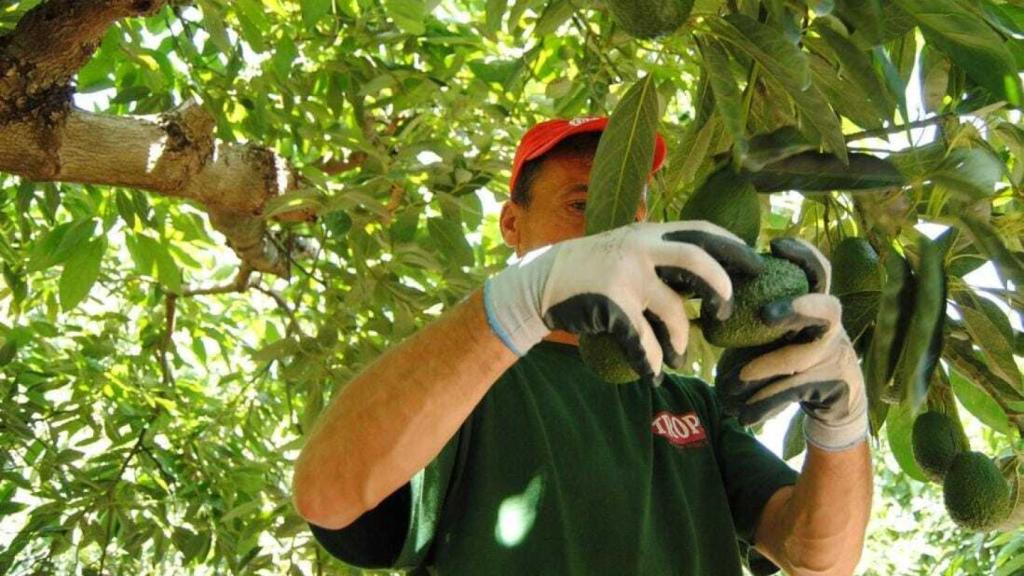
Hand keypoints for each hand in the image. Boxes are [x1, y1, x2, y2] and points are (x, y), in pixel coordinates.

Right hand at [484, 221, 761, 382]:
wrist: (540, 282)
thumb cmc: (587, 270)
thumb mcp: (623, 248)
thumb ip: (658, 255)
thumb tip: (704, 277)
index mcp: (648, 234)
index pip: (703, 231)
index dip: (734, 248)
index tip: (755, 265)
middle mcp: (640, 249)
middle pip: (699, 262)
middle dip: (722, 289)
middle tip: (725, 314)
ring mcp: (626, 277)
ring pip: (674, 312)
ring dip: (682, 341)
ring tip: (681, 356)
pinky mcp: (612, 306)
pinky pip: (644, 341)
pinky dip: (653, 361)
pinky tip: (654, 371)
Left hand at [715, 238, 868, 450]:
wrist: (832, 396)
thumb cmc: (790, 349)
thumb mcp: (775, 326)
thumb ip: (751, 306)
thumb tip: (697, 287)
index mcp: (815, 304)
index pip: (818, 271)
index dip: (803, 254)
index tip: (775, 244)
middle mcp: (829, 327)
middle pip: (828, 310)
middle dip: (797, 309)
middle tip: (765, 314)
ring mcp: (833, 358)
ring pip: (805, 358)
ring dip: (768, 367)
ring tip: (738, 379)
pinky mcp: (829, 388)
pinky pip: (793, 393)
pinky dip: (765, 403)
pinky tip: (744, 416)